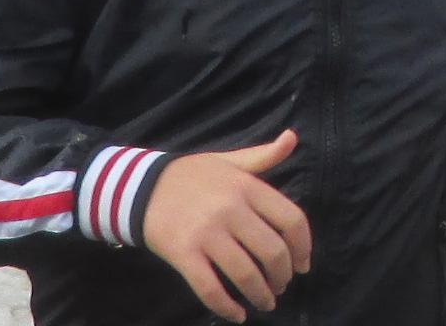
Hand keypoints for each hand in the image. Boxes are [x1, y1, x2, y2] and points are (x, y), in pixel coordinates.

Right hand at [141, 133, 311, 320]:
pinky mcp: (184, 255)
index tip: (303, 265)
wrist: (142, 186)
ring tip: (266, 302)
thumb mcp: (230, 161)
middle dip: (283, 276)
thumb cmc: (193, 175)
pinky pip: (210, 289)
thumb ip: (264, 156)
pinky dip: (227, 307)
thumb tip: (292, 137)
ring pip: (245, 274)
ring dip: (261, 295)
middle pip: (272, 252)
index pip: (291, 220)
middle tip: (282, 285)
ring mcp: (207, 234)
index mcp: (247, 187)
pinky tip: (238, 315)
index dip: (303, 247)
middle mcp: (231, 209)